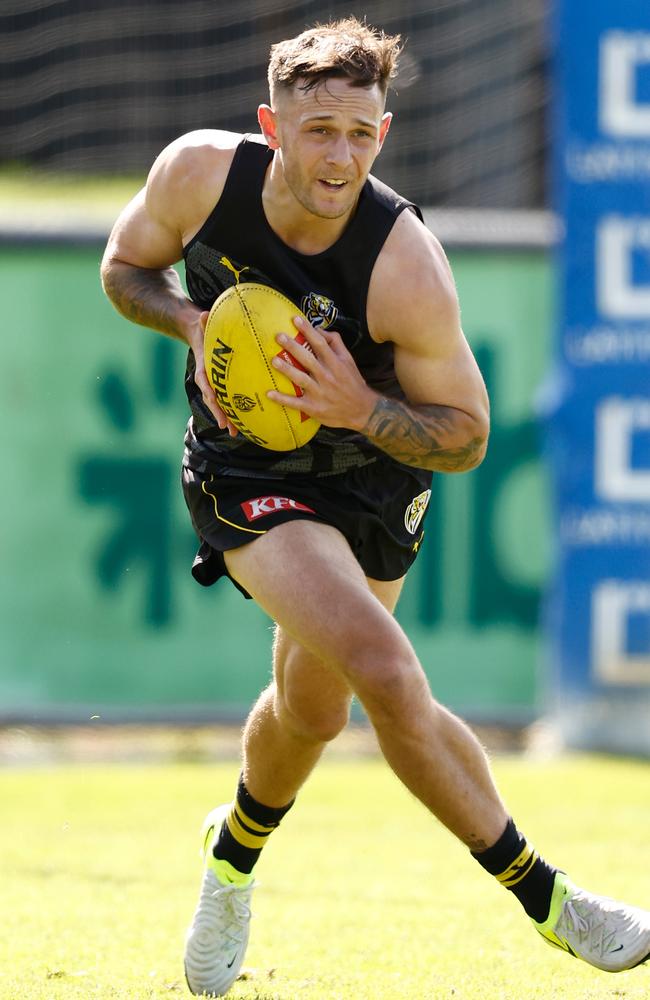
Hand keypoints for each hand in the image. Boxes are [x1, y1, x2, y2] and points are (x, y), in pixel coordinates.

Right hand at [187, 311, 238, 436]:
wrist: (196, 333)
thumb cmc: (203, 327)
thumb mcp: (202, 323)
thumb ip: (203, 321)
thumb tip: (202, 314)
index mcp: (203, 366)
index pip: (204, 381)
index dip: (209, 391)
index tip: (214, 400)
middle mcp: (207, 378)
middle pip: (213, 399)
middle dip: (220, 413)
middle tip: (227, 426)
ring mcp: (214, 384)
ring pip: (220, 404)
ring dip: (228, 418)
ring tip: (236, 433)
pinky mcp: (221, 385)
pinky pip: (228, 399)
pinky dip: (235, 411)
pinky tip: (246, 423)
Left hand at [268, 316, 377, 431]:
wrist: (362, 410)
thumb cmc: (352, 382)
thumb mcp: (349, 360)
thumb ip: (335, 343)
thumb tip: (319, 329)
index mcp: (335, 364)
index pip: (320, 344)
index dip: (308, 331)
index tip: (296, 320)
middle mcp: (327, 377)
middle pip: (308, 359)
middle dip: (293, 347)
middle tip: (279, 336)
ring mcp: (319, 393)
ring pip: (301, 379)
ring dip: (287, 370)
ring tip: (274, 360)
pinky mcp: (313, 408)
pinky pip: (296, 403)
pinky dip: (282, 399)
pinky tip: (269, 393)